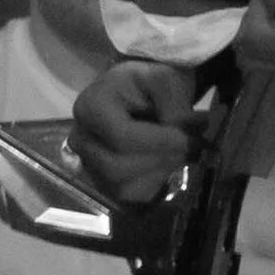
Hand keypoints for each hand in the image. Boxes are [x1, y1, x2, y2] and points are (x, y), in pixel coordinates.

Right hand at [72, 58, 203, 204]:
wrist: (137, 92)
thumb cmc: (148, 82)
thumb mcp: (165, 79)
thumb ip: (175, 105)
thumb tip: (185, 134)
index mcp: (91, 107)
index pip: (121, 137)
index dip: (160, 143)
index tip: (192, 138)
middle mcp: (81, 138)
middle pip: (117, 167)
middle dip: (161, 161)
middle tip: (194, 148)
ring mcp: (88, 162)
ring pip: (123, 187)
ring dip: (161, 174)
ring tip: (184, 154)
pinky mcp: (101, 180)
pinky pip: (129, 196)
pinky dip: (156, 184)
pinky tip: (169, 165)